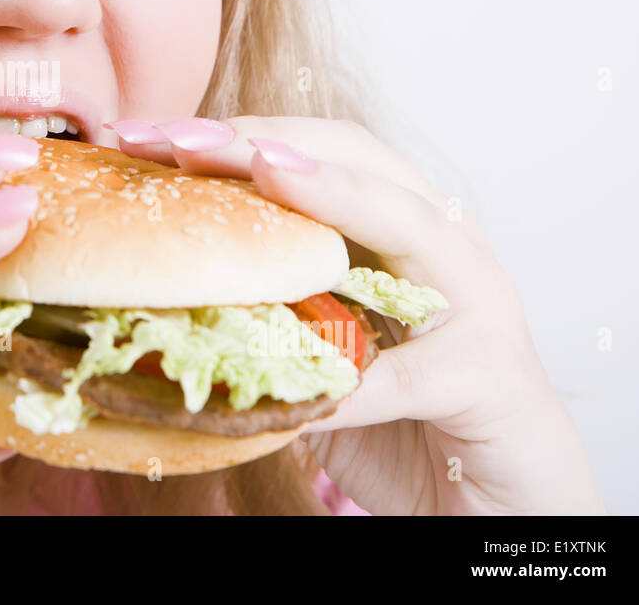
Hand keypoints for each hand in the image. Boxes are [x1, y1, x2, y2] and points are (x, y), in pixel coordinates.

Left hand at [106, 115, 605, 514]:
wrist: (491, 505)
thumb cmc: (395, 421)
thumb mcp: (313, 353)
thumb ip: (260, 314)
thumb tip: (150, 296)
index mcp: (394, 228)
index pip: (314, 151)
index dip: (233, 134)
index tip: (144, 137)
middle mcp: (443, 246)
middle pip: (358, 162)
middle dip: (265, 141)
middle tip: (181, 140)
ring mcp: (479, 304)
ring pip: (412, 226)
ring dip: (335, 194)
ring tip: (264, 170)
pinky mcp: (494, 378)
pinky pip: (414, 373)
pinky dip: (354, 379)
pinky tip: (300, 382)